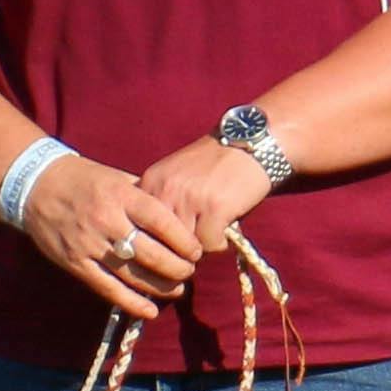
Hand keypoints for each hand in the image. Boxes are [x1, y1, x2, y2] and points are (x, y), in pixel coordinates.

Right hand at [13, 154, 198, 323]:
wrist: (36, 185)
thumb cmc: (84, 179)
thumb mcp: (117, 178)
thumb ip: (145, 197)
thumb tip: (178, 216)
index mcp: (121, 196)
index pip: (162, 222)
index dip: (184, 241)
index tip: (196, 251)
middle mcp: (107, 221)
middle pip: (151, 253)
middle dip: (178, 268)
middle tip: (189, 271)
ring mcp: (89, 244)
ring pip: (133, 274)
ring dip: (160, 287)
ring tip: (177, 290)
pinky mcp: (75, 263)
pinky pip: (108, 289)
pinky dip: (131, 303)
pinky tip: (150, 311)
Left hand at [131, 135, 277, 262]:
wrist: (250, 143)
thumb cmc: (214, 165)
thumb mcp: (176, 175)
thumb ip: (161, 202)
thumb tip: (151, 244)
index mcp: (151, 182)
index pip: (140, 228)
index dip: (156, 241)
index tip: (170, 244)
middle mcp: (166, 189)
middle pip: (162, 241)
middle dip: (179, 247)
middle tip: (196, 240)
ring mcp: (190, 198)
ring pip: (186, 247)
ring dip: (202, 244)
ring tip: (214, 229)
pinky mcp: (215, 208)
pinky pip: (210, 244)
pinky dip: (221, 242)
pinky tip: (227, 228)